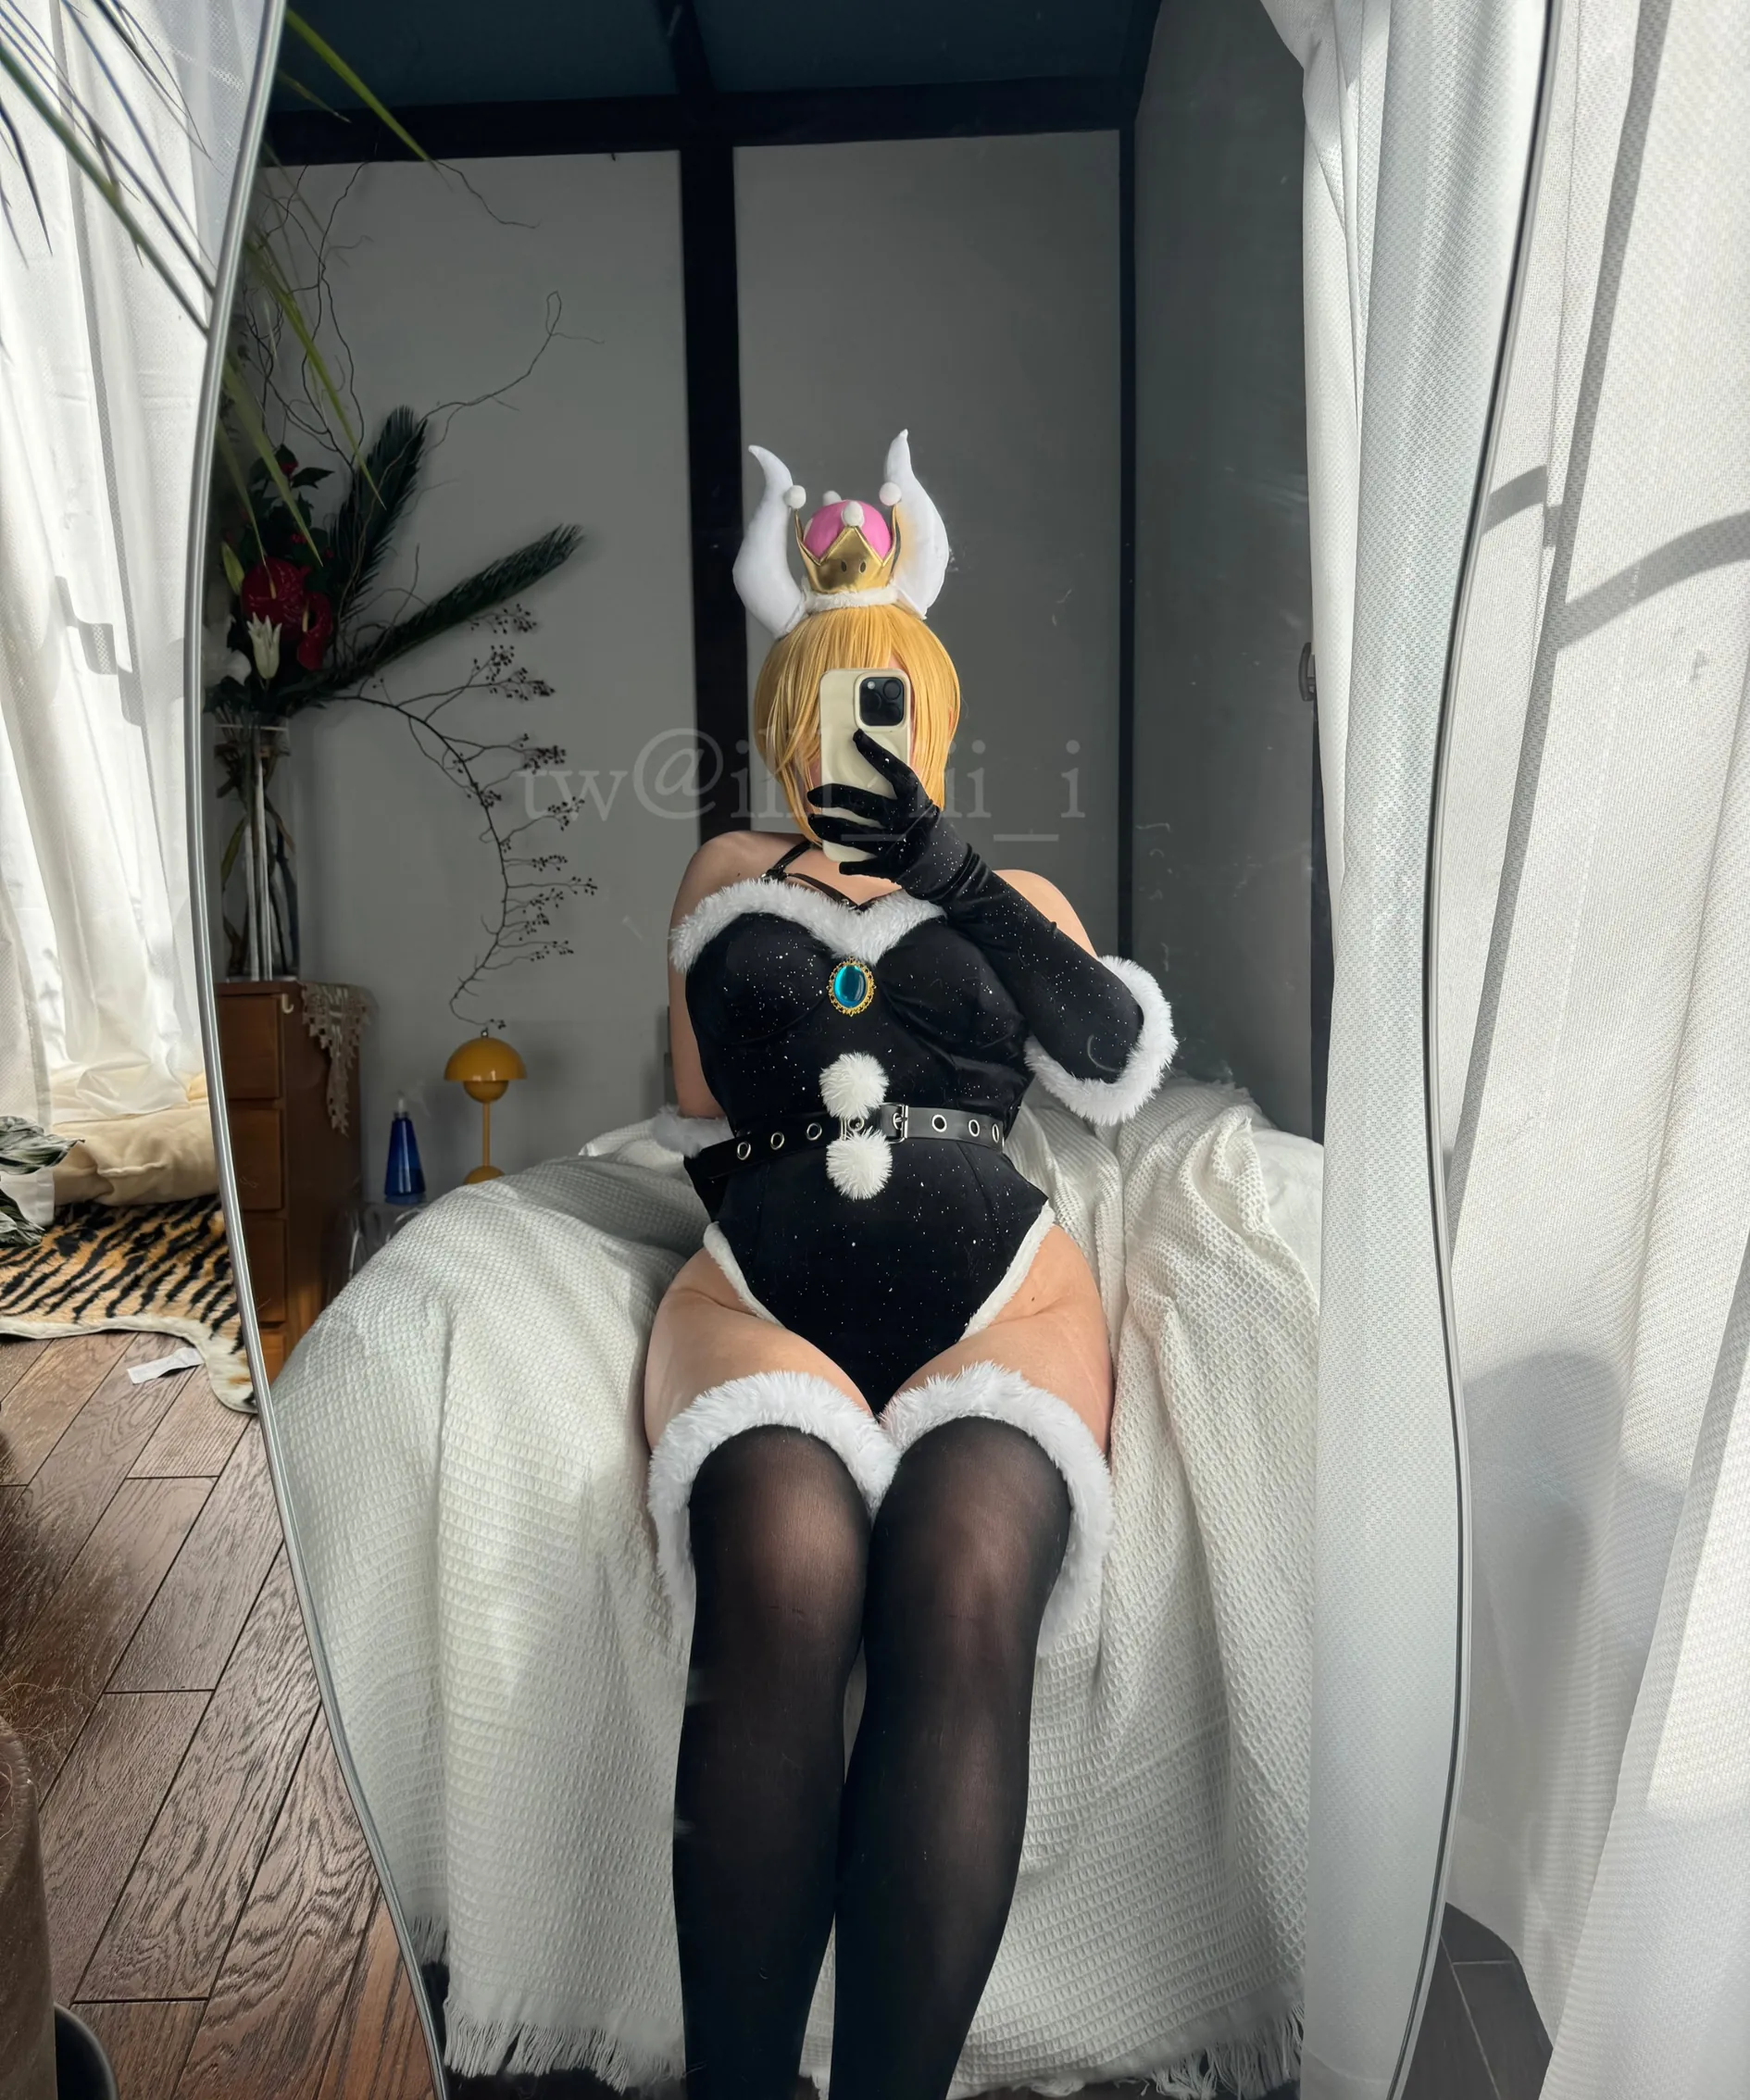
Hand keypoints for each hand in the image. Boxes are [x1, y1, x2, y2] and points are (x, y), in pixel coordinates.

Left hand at [806, 731, 971, 898]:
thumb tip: (874, 777)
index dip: (875, 753)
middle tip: (815, 795)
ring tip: (815, 822)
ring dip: (830, 828)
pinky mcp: (891, 867)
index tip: (856, 738)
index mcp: (916, 800)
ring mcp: (896, 844)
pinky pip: (863, 864)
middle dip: (834, 797)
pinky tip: (839, 863)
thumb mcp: (924, 808)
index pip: (894, 771)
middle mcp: (904, 819)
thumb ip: (902, 797)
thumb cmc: (934, 833)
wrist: (951, 870)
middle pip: (862, 803)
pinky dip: (849, 865)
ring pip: (853, 834)